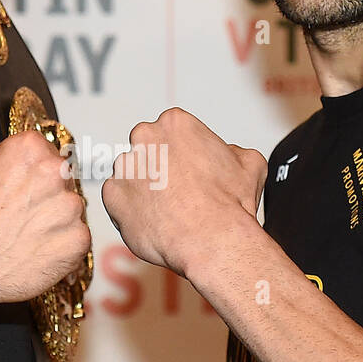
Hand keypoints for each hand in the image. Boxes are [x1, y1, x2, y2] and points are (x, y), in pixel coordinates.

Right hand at [0, 132, 90, 306]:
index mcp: (28, 151)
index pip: (41, 149)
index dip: (27, 167)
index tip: (18, 181)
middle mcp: (54, 175)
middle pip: (59, 177)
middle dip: (42, 192)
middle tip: (18, 210)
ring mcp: (69, 210)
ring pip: (69, 209)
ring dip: (52, 218)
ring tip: (23, 232)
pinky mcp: (77, 241)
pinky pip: (76, 238)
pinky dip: (60, 245)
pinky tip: (34, 248)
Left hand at [102, 108, 265, 278]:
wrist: (213, 239)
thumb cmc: (229, 204)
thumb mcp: (250, 163)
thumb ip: (231, 151)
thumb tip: (228, 154)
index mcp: (175, 123)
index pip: (171, 131)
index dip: (181, 152)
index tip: (188, 169)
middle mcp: (145, 138)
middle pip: (146, 149)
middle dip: (158, 166)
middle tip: (177, 189)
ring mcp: (125, 167)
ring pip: (131, 175)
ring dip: (143, 188)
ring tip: (167, 210)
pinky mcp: (112, 196)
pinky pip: (117, 200)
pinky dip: (130, 210)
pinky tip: (154, 221)